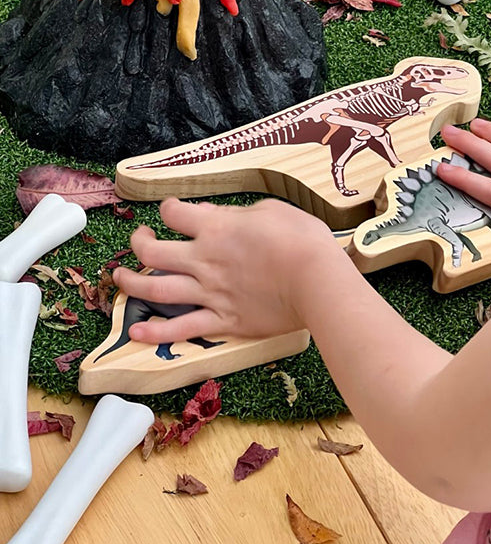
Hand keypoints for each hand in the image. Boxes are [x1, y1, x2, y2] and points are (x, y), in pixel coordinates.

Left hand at [113, 197, 342, 344]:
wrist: (317, 281)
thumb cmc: (302, 240)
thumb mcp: (270, 210)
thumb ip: (235, 212)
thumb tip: (212, 214)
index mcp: (215, 228)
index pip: (174, 214)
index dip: (169, 209)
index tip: (172, 212)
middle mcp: (203, 260)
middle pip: (152, 252)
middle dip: (137, 243)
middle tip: (139, 240)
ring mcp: (209, 293)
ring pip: (155, 289)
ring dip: (131, 284)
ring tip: (121, 279)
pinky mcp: (221, 320)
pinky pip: (180, 330)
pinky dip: (155, 334)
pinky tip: (136, 333)